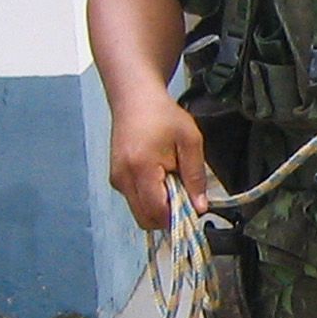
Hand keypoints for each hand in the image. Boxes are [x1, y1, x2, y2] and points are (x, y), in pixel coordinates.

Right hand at [108, 90, 208, 229]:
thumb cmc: (163, 115)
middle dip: (168, 215)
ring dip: (159, 206)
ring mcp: (116, 180)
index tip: (194, 208)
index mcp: (141, 169)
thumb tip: (200, 207)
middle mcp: (122, 178)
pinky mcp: (116, 178)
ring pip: (139, 212)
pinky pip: (135, 200)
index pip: (156, 211)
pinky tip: (161, 177)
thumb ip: (196, 176)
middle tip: (185, 194)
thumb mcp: (190, 141)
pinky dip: (150, 197)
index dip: (177, 217)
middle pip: (145, 219)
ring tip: (173, 181)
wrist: (135, 99)